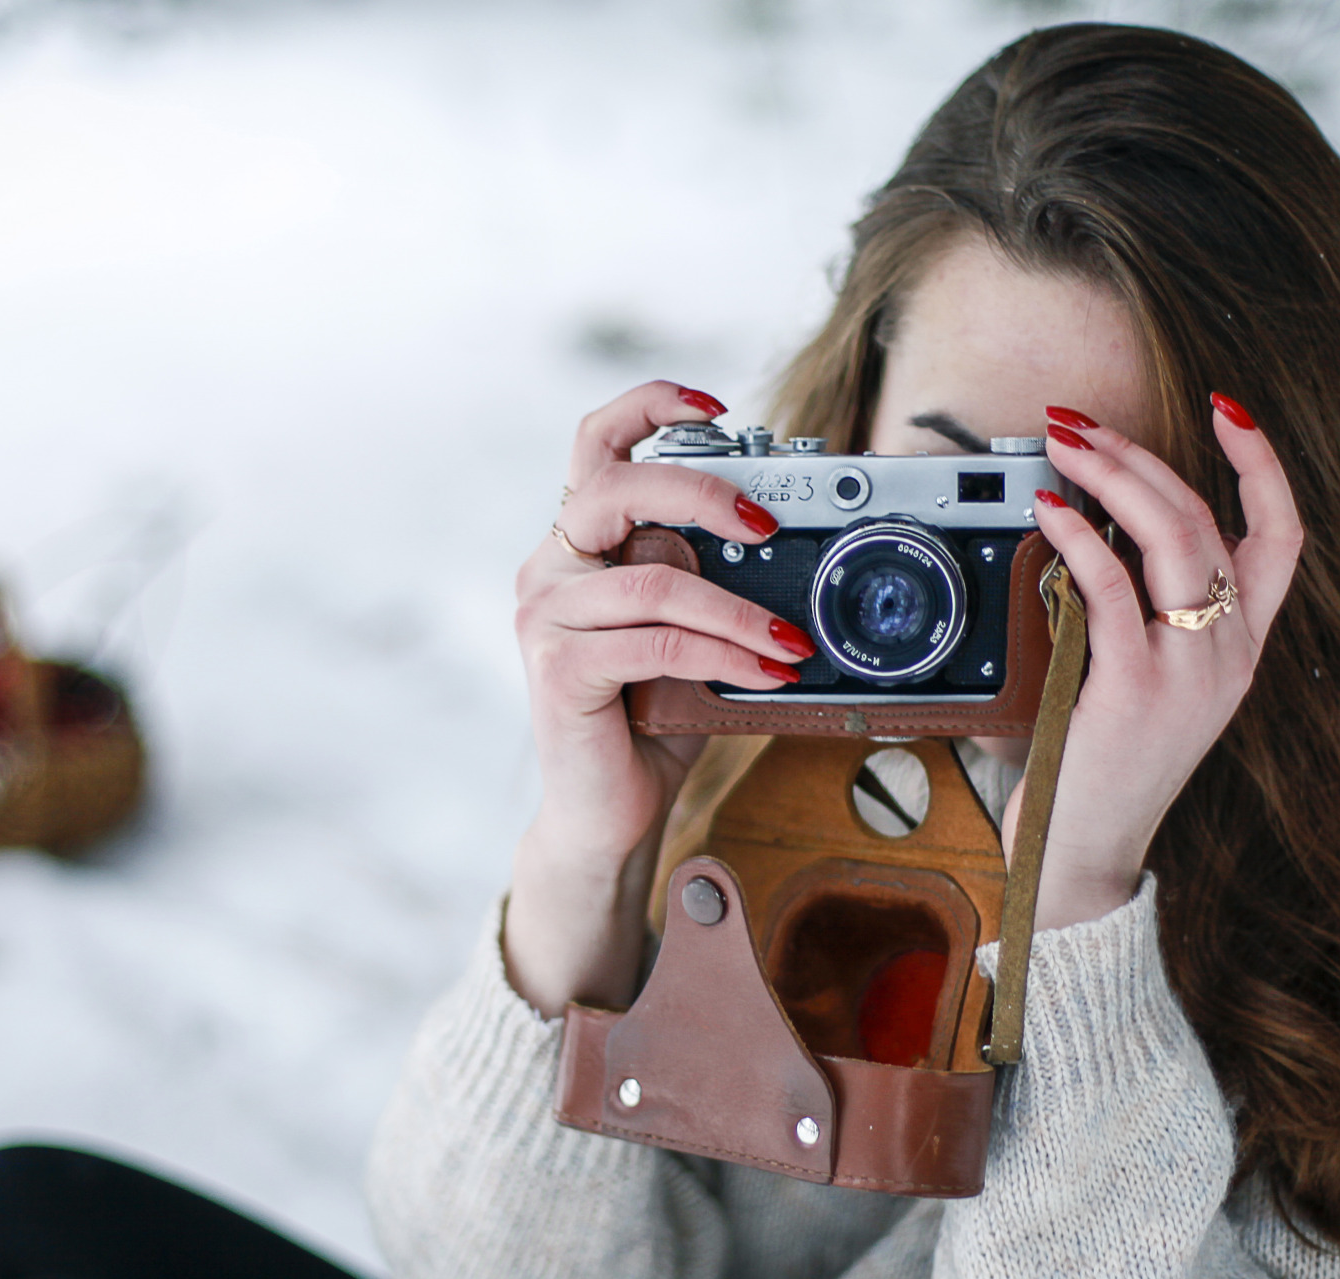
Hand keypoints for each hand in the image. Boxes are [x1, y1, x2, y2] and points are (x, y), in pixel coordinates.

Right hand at [502, 381, 816, 1014]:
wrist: (606, 811)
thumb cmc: (649, 717)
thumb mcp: (686, 631)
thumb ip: (707, 580)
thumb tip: (784, 541)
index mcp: (577, 544)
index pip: (596, 444)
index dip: (650, 406)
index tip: (718, 405)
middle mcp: (549, 568)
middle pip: (615, 488)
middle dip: (701, 493)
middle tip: (766, 522)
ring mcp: (546, 617)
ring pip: (656, 581)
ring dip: (739, 609)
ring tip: (793, 638)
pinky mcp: (561, 670)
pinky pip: (659, 644)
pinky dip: (725, 655)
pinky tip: (767, 670)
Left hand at [1001, 395, 1303, 928]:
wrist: (1084, 848)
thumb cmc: (1102, 759)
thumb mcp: (1151, 680)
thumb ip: (1149, 612)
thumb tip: (1097, 525)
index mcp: (1242, 646)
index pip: (1284, 538)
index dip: (1264, 467)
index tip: (1228, 410)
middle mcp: (1230, 654)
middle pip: (1208, 521)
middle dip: (1141, 455)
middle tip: (1080, 424)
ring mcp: (1191, 672)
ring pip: (1174, 540)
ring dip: (1114, 477)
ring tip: (1064, 448)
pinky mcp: (1137, 690)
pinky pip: (1113, 590)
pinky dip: (1078, 539)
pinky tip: (1049, 514)